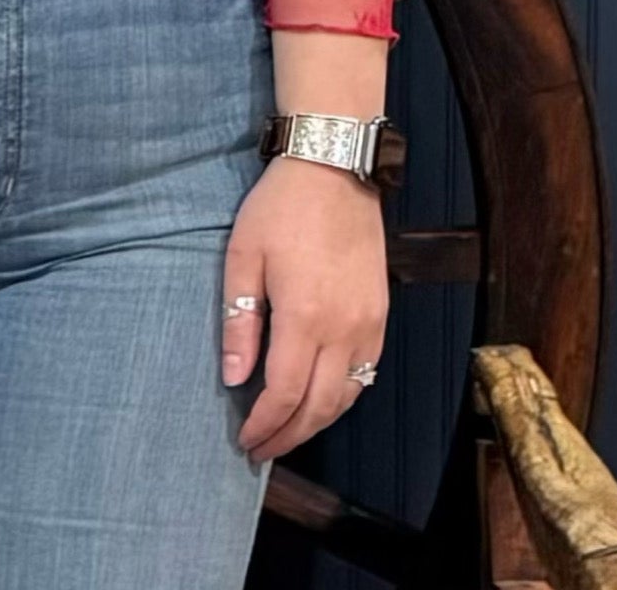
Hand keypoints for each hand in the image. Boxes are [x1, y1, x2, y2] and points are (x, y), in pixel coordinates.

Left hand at [223, 155, 387, 464]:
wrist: (335, 168)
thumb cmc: (281, 208)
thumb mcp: (244, 256)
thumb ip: (240, 321)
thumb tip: (235, 377)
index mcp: (305, 317)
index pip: (285, 394)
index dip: (265, 424)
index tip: (246, 439)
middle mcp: (344, 330)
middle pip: (320, 407)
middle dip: (290, 435)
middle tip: (263, 449)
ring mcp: (369, 324)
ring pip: (348, 396)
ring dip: (318, 422)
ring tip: (289, 431)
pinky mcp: (381, 314)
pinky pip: (366, 373)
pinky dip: (343, 396)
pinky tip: (322, 398)